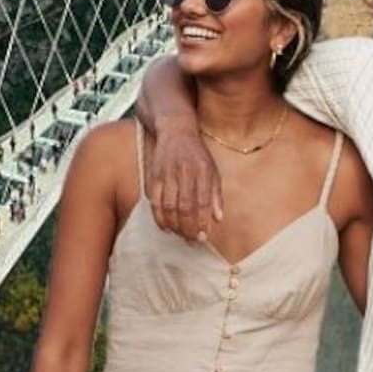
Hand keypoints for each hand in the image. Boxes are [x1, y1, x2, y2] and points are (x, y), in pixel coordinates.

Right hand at [147, 119, 222, 240]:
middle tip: (192, 241)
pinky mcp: (154, 175)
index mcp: (202, 170)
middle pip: (184, 208)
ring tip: (181, 236)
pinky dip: (160, 218)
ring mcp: (167, 173)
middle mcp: (184, 172)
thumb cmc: (197, 154)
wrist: (175, 129)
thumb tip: (218, 219)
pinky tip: (166, 228)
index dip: (202, 222)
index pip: (202, 202)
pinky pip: (155, 202)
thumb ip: (216, 195)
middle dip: (188, 228)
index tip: (204, 236)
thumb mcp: (213, 170)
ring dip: (175, 226)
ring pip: (168, 207)